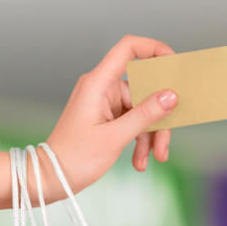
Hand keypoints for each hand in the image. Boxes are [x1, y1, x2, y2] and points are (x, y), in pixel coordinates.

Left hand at [45, 35, 177, 194]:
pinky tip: (140, 161)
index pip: (128, 48)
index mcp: (98, 83)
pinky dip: (140, 140)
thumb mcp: (115, 137)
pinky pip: (134, 122)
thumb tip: (171, 96)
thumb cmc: (74, 158)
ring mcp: (105, 103)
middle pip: (144, 89)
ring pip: (142, 110)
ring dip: (151, 135)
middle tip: (165, 142)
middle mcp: (102, 88)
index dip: (154, 49)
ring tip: (154, 158)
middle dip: (159, 116)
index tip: (174, 65)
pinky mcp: (108, 117)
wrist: (53, 178)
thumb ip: (145, 115)